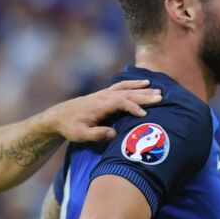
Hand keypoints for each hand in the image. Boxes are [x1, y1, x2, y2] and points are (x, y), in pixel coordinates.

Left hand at [46, 81, 162, 143]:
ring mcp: (104, 94)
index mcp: (99, 106)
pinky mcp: (104, 94)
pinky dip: (133, 84)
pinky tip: (143, 83)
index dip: (133, 107)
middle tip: (160, 97)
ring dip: (141, 89)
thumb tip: (114, 134)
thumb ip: (96, 134)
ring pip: (126, 88)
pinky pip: (121, 86)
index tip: (144, 115)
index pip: (120, 102)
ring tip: (156, 89)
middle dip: (144, 95)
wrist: (59, 116)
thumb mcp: (80, 135)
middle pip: (127, 93)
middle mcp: (103, 96)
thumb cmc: (70, 127)